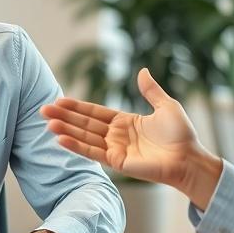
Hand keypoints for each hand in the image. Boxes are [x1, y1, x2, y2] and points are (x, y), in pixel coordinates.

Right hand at [41, 68, 223, 209]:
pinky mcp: (117, 162)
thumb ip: (150, 90)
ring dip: (66, 130)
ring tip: (47, 122)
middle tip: (43, 109)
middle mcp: (116, 135)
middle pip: (85, 124)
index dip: (77, 107)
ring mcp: (115, 149)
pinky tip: (61, 139)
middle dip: (65, 116)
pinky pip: (93, 152)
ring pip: (85, 137)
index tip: (59, 100)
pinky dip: (76, 146)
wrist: (189, 158)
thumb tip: (142, 70)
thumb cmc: (182, 134)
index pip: (95, 112)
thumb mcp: (166, 105)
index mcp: (125, 121)